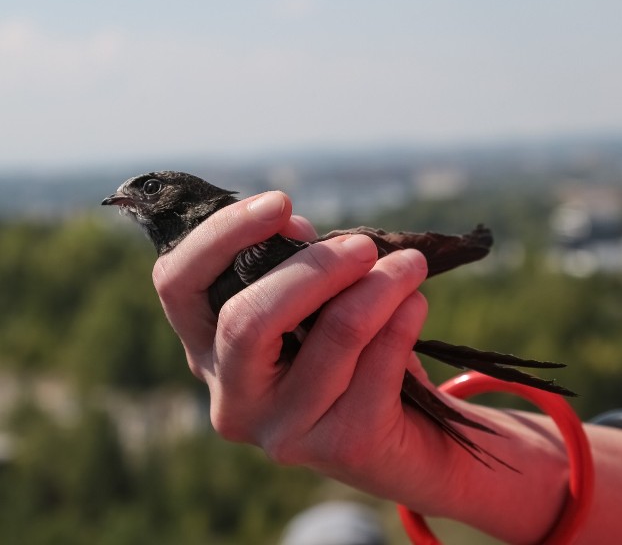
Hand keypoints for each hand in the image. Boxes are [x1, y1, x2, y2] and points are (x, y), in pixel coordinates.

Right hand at [149, 191, 571, 542]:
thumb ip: (294, 265)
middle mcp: (233, 400)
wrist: (408, 438)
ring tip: (411, 264)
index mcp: (209, 351)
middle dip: (313, 269)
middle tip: (363, 246)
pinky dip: (403, 320)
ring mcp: (285, 431)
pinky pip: (379, 363)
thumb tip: (292, 225)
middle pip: (247, 319)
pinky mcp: (343, 446)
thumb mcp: (313, 304)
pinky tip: (416, 303)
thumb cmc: (350, 356)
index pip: (179, 285)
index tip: (281, 201)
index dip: (220, 235)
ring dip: (380, 287)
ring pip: (333, 335)